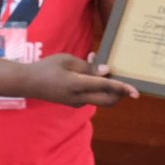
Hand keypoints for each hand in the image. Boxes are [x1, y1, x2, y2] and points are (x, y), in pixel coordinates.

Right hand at [24, 53, 138, 107]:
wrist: (27, 83)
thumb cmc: (47, 67)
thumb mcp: (67, 60)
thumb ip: (87, 67)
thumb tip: (106, 71)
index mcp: (77, 85)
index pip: (106, 87)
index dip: (123, 88)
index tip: (136, 92)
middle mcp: (79, 98)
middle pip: (108, 101)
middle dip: (120, 93)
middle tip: (124, 79)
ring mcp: (76, 103)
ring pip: (100, 100)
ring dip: (107, 88)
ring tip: (99, 66)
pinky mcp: (73, 103)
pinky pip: (91, 97)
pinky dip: (96, 87)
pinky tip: (89, 72)